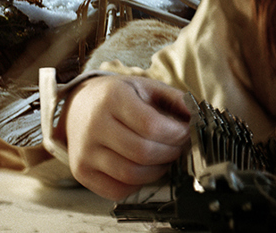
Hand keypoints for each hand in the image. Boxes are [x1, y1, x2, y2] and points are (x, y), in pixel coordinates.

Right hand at [61, 75, 190, 199]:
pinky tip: (145, 168)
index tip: (186, 132)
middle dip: (171, 152)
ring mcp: (85, 152)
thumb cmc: (116, 97)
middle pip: (143, 152)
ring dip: (158, 170)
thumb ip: (174, 98)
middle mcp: (95, 126)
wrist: (78, 107)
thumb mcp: (145, 86)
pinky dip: (138, 184)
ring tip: (164, 157)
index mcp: (112, 98)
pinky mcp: (82, 172)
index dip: (176, 134)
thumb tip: (197, 114)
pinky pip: (117, 189)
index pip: (151, 125)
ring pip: (131, 174)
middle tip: (179, 146)